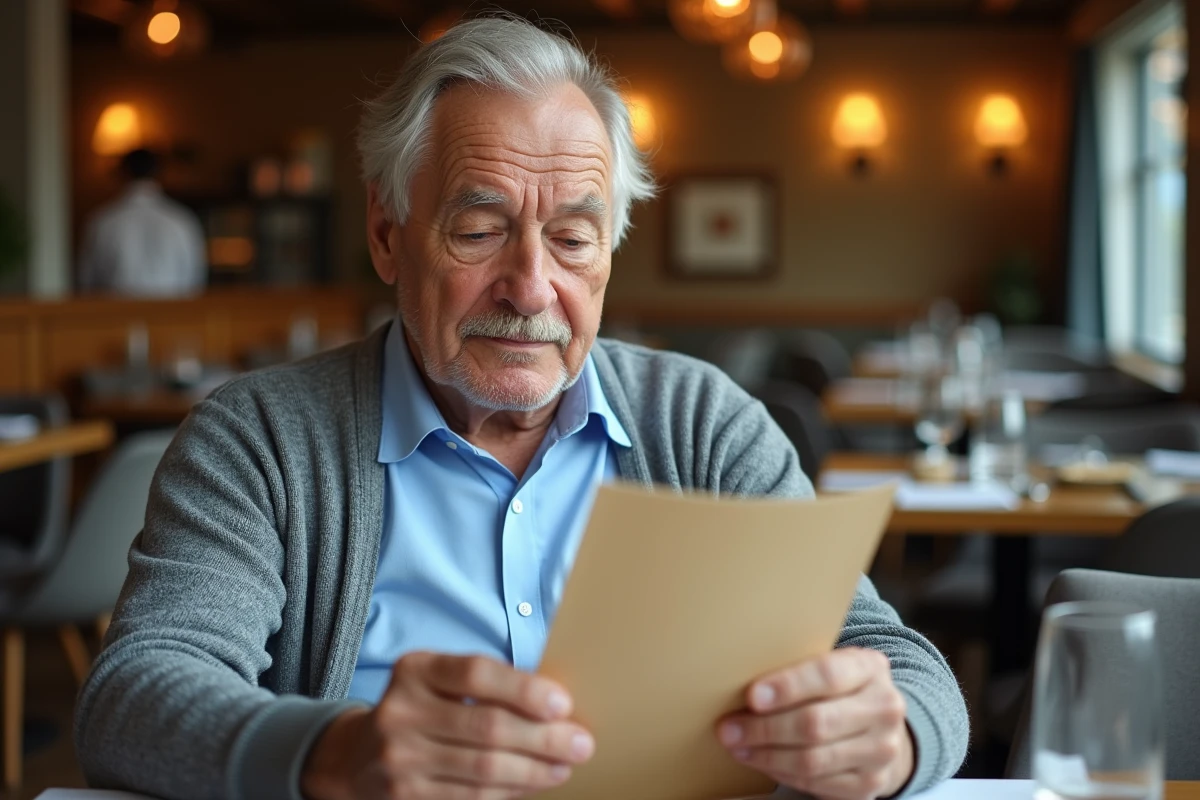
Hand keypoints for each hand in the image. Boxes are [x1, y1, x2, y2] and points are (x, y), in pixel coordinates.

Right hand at [301, 652, 594, 799]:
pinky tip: (533, 784)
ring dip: (534, 771)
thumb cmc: (419, 708)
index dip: (524, 689)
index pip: (476, 674)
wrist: (354, 757)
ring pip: (484, 769)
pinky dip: (510, 792)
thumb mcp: (437, 680)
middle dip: (544, 738)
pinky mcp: (405, 797)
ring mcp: (400, 759)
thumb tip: (555, 703)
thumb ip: (484, 683)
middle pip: (487, 727)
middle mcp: (402, 712)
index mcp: (415, 670)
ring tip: (564, 766)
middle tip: (581, 743)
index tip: (563, 703)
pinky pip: (471, 797)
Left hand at [716, 647, 913, 799]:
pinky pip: (816, 782)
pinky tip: (761, 761)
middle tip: (729, 728)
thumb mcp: (831, 666)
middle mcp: (883, 708)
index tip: (752, 696)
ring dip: (767, 755)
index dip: (787, 686)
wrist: (881, 728)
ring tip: (737, 746)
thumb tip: (740, 680)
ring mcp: (881, 749)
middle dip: (765, 728)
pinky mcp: (871, 782)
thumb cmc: (841, 690)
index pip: (827, 674)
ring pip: (813, 759)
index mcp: (870, 668)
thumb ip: (798, 669)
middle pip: (816, 722)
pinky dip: (782, 773)